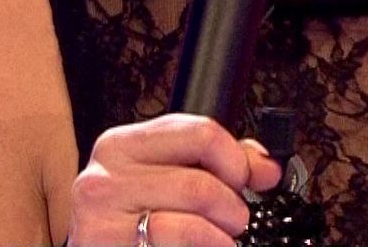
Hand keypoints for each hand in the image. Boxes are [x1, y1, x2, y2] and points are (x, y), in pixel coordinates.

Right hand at [68, 113, 282, 246]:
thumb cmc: (128, 224)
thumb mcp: (163, 182)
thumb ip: (214, 164)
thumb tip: (266, 167)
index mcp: (120, 146)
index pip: (200, 133)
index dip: (236, 161)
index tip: (249, 180)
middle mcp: (105, 178)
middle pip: (200, 183)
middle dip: (232, 206)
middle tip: (235, 220)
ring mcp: (101, 218)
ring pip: (192, 220)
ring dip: (222, 235)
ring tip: (222, 240)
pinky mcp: (107, 246)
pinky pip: (178, 243)